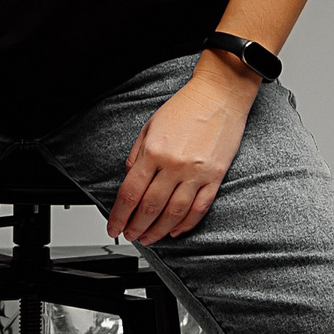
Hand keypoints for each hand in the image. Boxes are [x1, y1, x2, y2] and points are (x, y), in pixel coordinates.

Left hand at [107, 54, 259, 244]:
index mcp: (153, 152)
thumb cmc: (186, 107)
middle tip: (130, 235)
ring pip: (173, 213)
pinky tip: (175, 230)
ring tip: (148, 238)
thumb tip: (128, 178)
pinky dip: (186, 224)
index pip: (130, 193)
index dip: (119, 215)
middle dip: (135, 227)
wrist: (219, 95)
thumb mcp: (150, 126)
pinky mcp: (215, 177)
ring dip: (157, 230)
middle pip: (149, 208)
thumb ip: (137, 154)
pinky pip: (199, 208)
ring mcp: (196, 173)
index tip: (113, 226)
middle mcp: (174, 165)